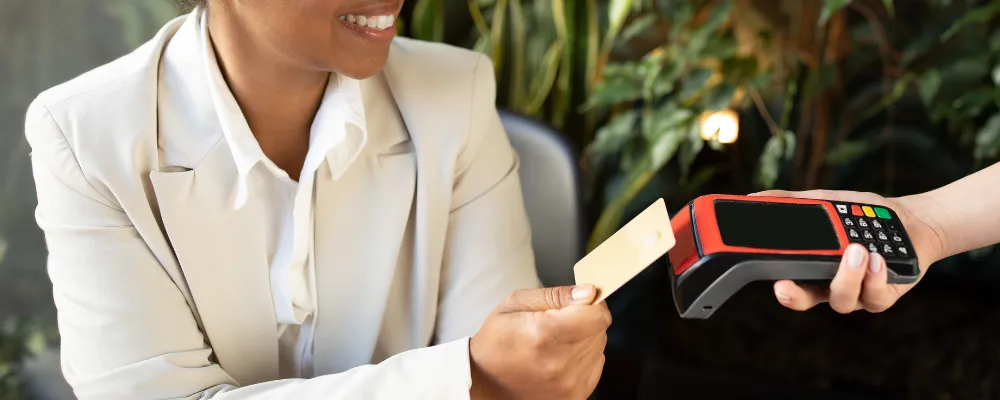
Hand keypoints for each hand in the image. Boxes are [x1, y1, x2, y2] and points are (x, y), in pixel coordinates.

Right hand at [468, 285, 610, 399]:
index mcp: (545, 334)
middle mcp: (560, 363)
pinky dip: (582, 359)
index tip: (578, 303)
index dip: (590, 304)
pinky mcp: (574, 396)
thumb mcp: (517, 303)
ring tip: (555, 343)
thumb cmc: (496, 340)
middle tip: (557, 324)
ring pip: (599, 348)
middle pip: (599, 331)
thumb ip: (557, 294)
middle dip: (584, 321)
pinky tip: (559, 357)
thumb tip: (588, 292)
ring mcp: (568, 384)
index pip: (597, 315)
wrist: (485, 380)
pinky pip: (595, 367)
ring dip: (583, 340)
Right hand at [751, 189, 945, 313]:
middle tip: (788, 284)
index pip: (790, 284)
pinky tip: (877, 259)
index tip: (776, 282)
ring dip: (846, 276)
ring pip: (842, 300)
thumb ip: (791, 202)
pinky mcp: (883, 296)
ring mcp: (857, 293)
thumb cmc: (864, 215)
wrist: (909, 220)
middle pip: (807, 301)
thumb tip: (754, 196)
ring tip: (856, 250)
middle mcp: (830, 285)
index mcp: (812, 268)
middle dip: (796, 296)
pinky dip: (874, 279)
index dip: (783, 289)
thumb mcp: (825, 203)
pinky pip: (875, 297)